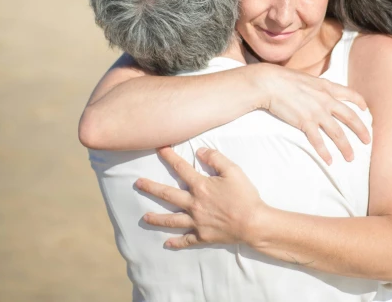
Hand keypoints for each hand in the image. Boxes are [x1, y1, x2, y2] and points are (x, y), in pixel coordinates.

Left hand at [135, 147, 264, 248]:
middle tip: (138, 183)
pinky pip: (186, 240)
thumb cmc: (245, 196)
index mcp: (201, 186)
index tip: (159, 148)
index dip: (169, 157)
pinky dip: (176, 242)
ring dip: (157, 218)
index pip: (181, 168)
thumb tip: (200, 151)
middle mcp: (194, 204)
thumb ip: (216, 159)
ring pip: (171, 220)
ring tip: (145, 217)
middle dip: (151, 188)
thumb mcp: (233, 171)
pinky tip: (166, 243)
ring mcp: (196, 222)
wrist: (253, 223)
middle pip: (168, 194)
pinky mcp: (202, 236)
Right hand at [251, 64, 370, 164]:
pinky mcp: (305, 122)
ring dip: (345, 147)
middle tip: (368, 142)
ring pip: (337, 133)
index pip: (350, 94)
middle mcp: (326, 100)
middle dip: (361, 131)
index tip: (365, 110)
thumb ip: (316, 87)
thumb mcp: (307, 79)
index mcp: (327, 87)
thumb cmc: (284, 79)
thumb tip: (319, 90)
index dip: (360, 103)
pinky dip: (325, 152)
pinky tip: (329, 161)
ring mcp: (317, 112)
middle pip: (350, 117)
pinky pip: (318, 141)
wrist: (270, 83)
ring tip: (350, 158)